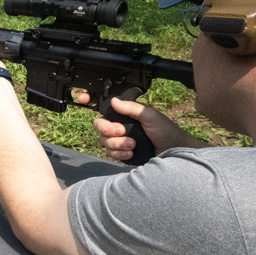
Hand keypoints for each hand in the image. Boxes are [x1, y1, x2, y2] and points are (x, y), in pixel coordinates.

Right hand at [76, 95, 209, 160]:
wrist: (174, 154)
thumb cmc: (166, 132)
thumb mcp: (150, 115)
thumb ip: (132, 108)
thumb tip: (114, 101)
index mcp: (125, 115)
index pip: (104, 109)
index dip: (90, 101)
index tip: (81, 99)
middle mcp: (120, 127)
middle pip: (99, 127)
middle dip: (108, 130)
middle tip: (122, 132)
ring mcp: (120, 142)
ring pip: (104, 142)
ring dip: (118, 144)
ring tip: (133, 145)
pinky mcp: (121, 155)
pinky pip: (110, 154)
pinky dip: (119, 154)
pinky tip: (131, 153)